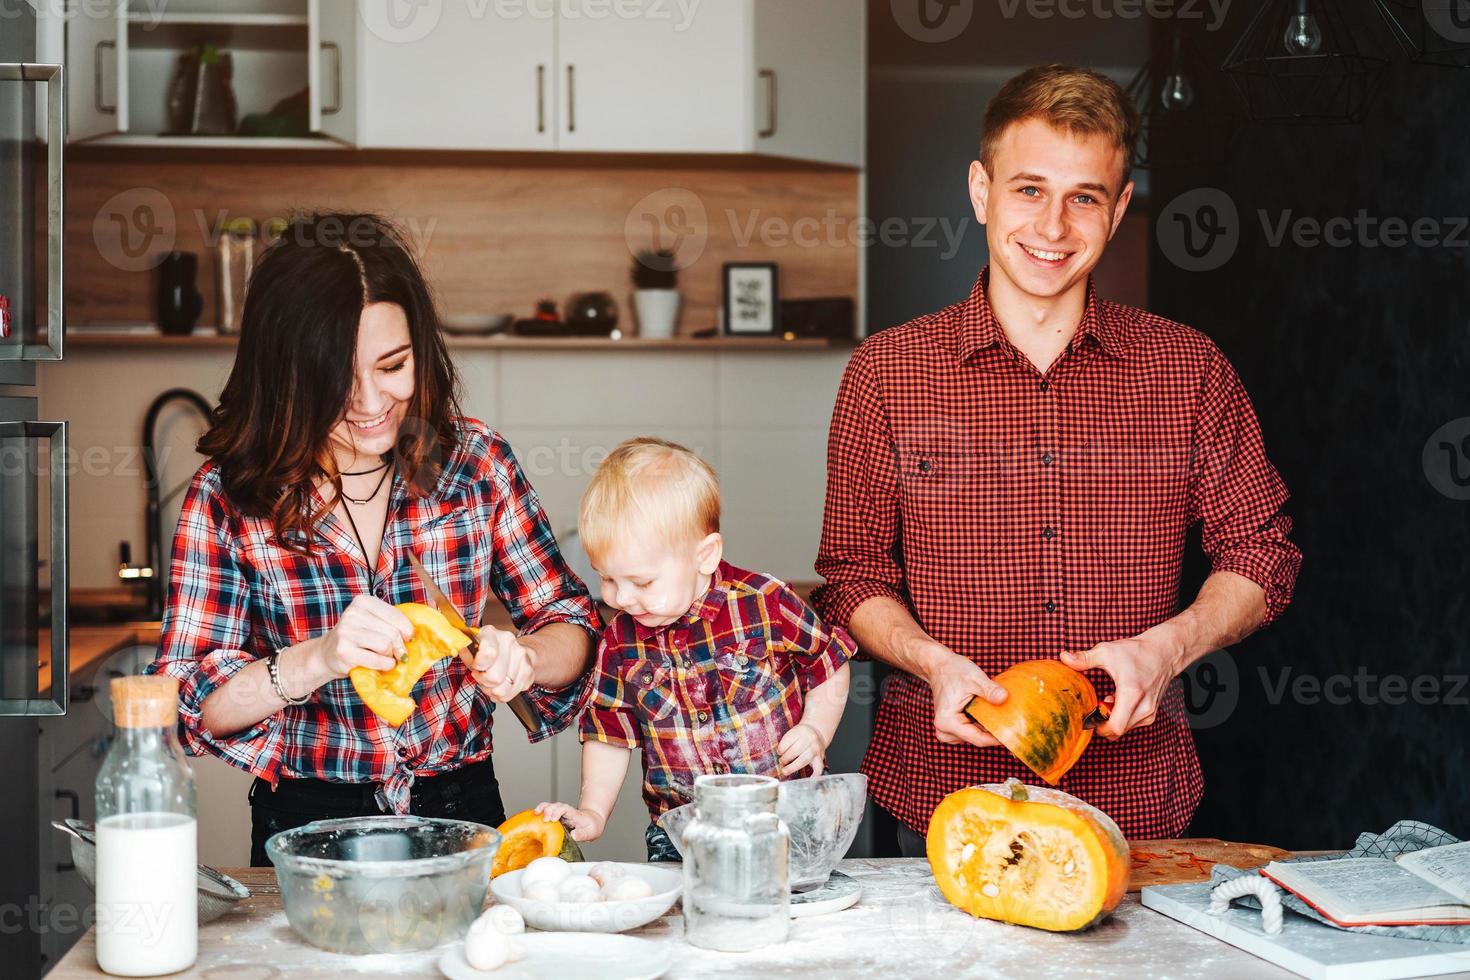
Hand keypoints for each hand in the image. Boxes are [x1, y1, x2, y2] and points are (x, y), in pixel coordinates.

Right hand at [311, 595, 412, 678]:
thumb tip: (417, 634)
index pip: (396, 615)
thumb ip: (390, 622)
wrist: (327, 653)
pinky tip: (383, 665)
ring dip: (391, 656)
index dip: (407, 630)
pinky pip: (377, 659)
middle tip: (398, 653)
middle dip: (400, 646)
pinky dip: (385, 665)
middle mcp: (353, 613)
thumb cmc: (356, 638)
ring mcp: (346, 632)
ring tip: (386, 658)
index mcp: (363, 601)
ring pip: (386, 645)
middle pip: (392, 632)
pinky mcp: (344, 651)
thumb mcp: (371, 622)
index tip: (407, 638)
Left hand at [463, 625, 536, 701]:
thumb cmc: (487, 652)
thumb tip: (464, 651)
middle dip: (484, 682)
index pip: (488, 653)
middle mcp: (509, 642)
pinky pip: (509, 695)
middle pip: (495, 677)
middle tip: (482, 676)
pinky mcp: (529, 672)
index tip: (476, 667)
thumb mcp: (471, 650)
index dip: (479, 666)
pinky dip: (501, 695)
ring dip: (492, 690)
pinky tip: (500, 685)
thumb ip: (466, 653)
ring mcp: (522, 657)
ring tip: (490, 682)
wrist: (513, 651)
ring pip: (502, 690)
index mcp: (491, 633)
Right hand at [534, 801, 606, 842]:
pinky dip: (540, 810)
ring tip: (536, 813)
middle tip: (545, 820)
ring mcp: (561, 812)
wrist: (592, 821)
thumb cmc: (591, 827)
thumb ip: (582, 834)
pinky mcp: (556, 815)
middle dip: (549, 810)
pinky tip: (534, 814)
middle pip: (556, 806)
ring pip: (551, 806)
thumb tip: (574, 836)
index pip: (566, 809)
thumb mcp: (591, 832)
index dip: (558, 812)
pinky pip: (547, 810)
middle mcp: (566, 811)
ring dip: (543, 808)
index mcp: (574, 815)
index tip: (553, 819)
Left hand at [777, 722, 827, 775]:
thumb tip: (779, 754)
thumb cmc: (802, 735)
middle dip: (786, 758)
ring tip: (785, 770)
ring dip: (793, 767)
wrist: (817, 732)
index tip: (779, 752)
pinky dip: (814, 775)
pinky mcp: (820, 758)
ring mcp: (816, 749)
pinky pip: (818, 768)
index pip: (789, 740)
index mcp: (801, 731)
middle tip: (781, 762)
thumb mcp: (794, 733)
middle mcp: (810, 739)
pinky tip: (808, 779)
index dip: (781, 748)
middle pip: (795, 750)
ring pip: (804, 760)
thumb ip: (786, 742)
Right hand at [922, 646, 1007, 747]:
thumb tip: (1004, 698)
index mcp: (947, 721)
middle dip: (992, 733)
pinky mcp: (949, 726)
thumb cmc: (954, 671)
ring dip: (985, 729)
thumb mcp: (974, 678)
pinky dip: (978, 726)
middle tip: (1011, 724)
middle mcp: (943, 729)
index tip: (1013, 735)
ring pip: (972, 738)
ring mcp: (945, 729)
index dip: (996, 739)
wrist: (939, 666)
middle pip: (975, 739)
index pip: (977, 739)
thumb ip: (990, 690)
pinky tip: (985, 714)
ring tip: (997, 716)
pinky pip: (968, 733)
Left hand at [1061, 628, 1183, 739]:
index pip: (1115, 727)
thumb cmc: (1136, 652)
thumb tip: (1063, 657)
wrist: (1164, 652)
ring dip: (1111, 720)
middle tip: (1093, 708)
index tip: (1087, 719)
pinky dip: (1121, 718)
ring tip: (1107, 700)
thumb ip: (1084, 658)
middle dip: (1101, 724)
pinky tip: (1117, 701)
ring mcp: (1150, 713)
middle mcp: (1144, 708)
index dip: (1098, 728)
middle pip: (1117, 732)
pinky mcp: (1151, 714)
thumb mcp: (1107, 651)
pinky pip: (1131, 725)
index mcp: (1131, 694)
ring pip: (1124, 730)